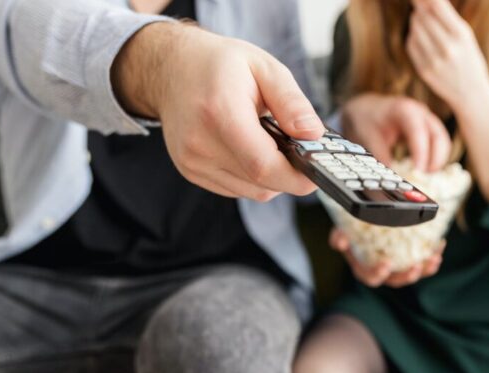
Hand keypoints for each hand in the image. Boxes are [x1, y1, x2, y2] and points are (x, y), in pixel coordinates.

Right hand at [113, 23, 324, 200]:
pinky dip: (252, 176)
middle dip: (290, 174)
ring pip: (251, 191)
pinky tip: (251, 149)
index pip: (263, 165)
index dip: (297, 176)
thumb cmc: (219, 64)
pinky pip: (236, 188)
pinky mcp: (191, 171)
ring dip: (271, 176)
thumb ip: (291, 102)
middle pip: (260, 183)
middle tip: (301, 151)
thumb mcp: (264, 67)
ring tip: (271, 142)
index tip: (318, 171)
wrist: (171, 68)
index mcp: (220, 112)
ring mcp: (192, 161)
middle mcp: (200, 143)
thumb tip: (314, 135)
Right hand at [329, 229, 444, 287]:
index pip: (371, 277)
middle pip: (396, 281)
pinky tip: (440, 245)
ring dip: (425, 269)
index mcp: (364, 268)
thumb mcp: (342, 231)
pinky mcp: (410, 260)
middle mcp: (382, 272)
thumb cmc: (352, 230)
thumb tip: (340, 242)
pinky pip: (423, 263)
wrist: (365, 224)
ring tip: (434, 259)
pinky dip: (432, 256)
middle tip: (416, 267)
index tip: (387, 264)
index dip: (378, 273)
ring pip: (412, 274)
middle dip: (407, 276)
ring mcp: (398, 268)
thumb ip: (339, 236)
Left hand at [342, 94, 450, 171]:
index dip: (421, 153)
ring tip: (425, 176)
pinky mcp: (428, 129)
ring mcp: (427, 120)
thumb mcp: (369, 137)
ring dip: (437, 160)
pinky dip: (435, 158)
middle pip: (439, 137)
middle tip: (424, 177)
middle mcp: (421, 113)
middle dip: (436, 159)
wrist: (366, 108)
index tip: (418, 172)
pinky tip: (424, 170)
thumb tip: (391, 178)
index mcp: (405, 110)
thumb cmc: (368, 119)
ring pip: (442, 141)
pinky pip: (439, 144)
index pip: (419, 132)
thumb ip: (381, 157)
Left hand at [407, 0, 488, 105]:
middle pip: (422, 16)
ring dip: (417, 22)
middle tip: (421, 5)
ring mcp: (434, 61)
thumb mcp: (465, 35)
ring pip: (415, 29)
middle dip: (420, 8)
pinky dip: (414, 37)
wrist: (470, 91)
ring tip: (425, 23)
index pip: (437, 6)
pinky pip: (411, 44)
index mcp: (461, 35)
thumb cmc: (468, 56)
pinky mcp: (424, 70)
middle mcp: (447, 48)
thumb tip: (426, 0)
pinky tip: (422, 38)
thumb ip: (446, 16)